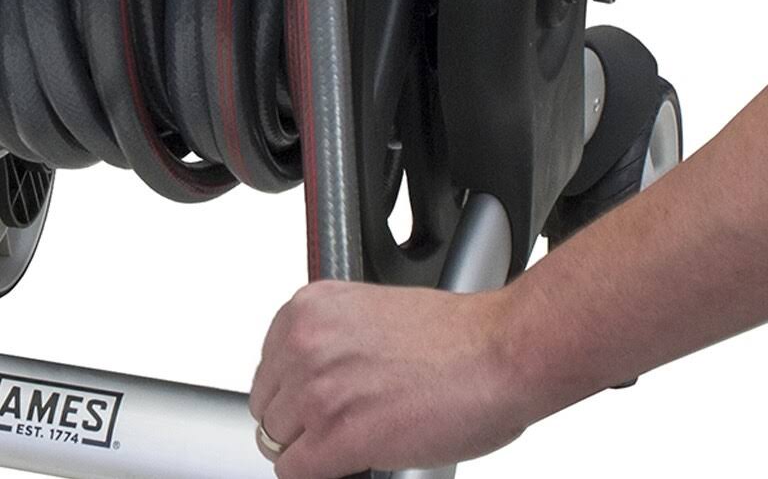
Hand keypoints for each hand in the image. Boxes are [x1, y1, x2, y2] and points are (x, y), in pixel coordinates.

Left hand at [249, 280, 525, 478]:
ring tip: (363, 430)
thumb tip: (309, 374)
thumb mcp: (373, 313)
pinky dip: (325, 472)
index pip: (269, 366)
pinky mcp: (337, 436)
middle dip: (303, 418)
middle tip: (348, 415)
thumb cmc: (456, 335)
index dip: (298, 388)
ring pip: (277, 443)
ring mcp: (318, 389)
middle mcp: (307, 341)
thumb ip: (331, 338)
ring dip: (315, 446)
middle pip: (268, 407)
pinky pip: (295, 474)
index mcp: (312, 305)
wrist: (499, 351)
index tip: (323, 394)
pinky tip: (362, 452)